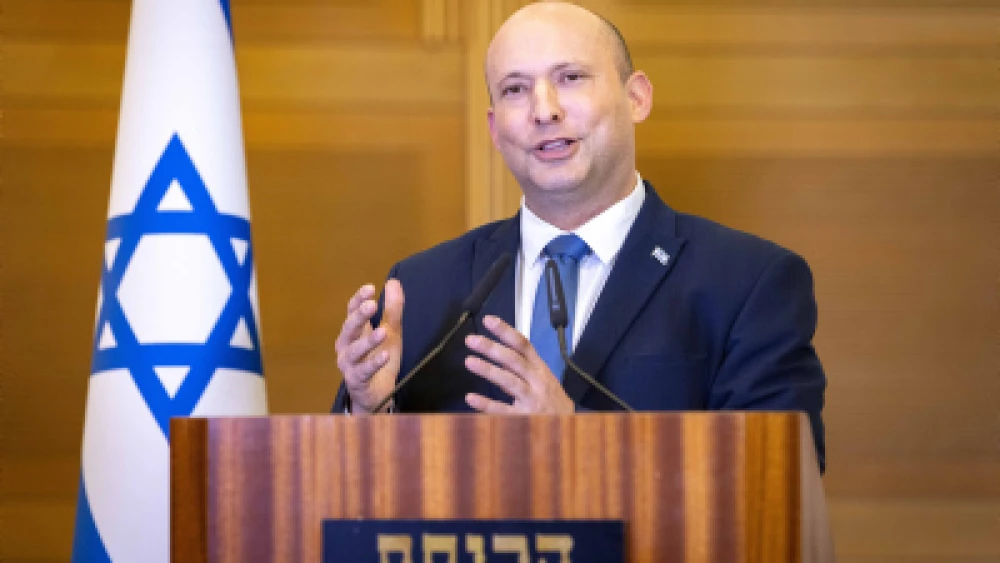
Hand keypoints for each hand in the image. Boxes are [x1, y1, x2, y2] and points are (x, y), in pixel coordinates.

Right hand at [335, 280, 403, 413]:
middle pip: (349, 328)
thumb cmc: (379, 360)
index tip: (370, 289)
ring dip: (368, 340)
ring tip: (382, 332)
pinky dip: (374, 363)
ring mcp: (349, 364)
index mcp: (353, 332)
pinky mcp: (356, 380)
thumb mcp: (391, 332)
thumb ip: (392, 309)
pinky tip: (384, 355)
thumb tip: (393, 282)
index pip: (351, 311)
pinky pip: (364, 371)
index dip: (358, 299)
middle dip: (359, 316)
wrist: (376, 394)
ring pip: (355, 350)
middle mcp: (346, 346)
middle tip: (372, 305)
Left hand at [463, 315, 573, 413]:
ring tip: (469, 362)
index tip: (488, 321)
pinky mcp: (525, 418)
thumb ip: (523, 367)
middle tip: (471, 340)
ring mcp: (532, 400)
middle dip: (492, 348)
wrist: (571, 428)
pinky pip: (503, 410)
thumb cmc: (554, 402)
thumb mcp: (544, 380)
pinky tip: (471, 398)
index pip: (523, 345)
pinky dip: (487, 404)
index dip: (505, 332)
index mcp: (540, 369)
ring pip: (509, 382)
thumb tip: (500, 352)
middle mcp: (537, 381)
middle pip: (513, 360)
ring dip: (488, 370)